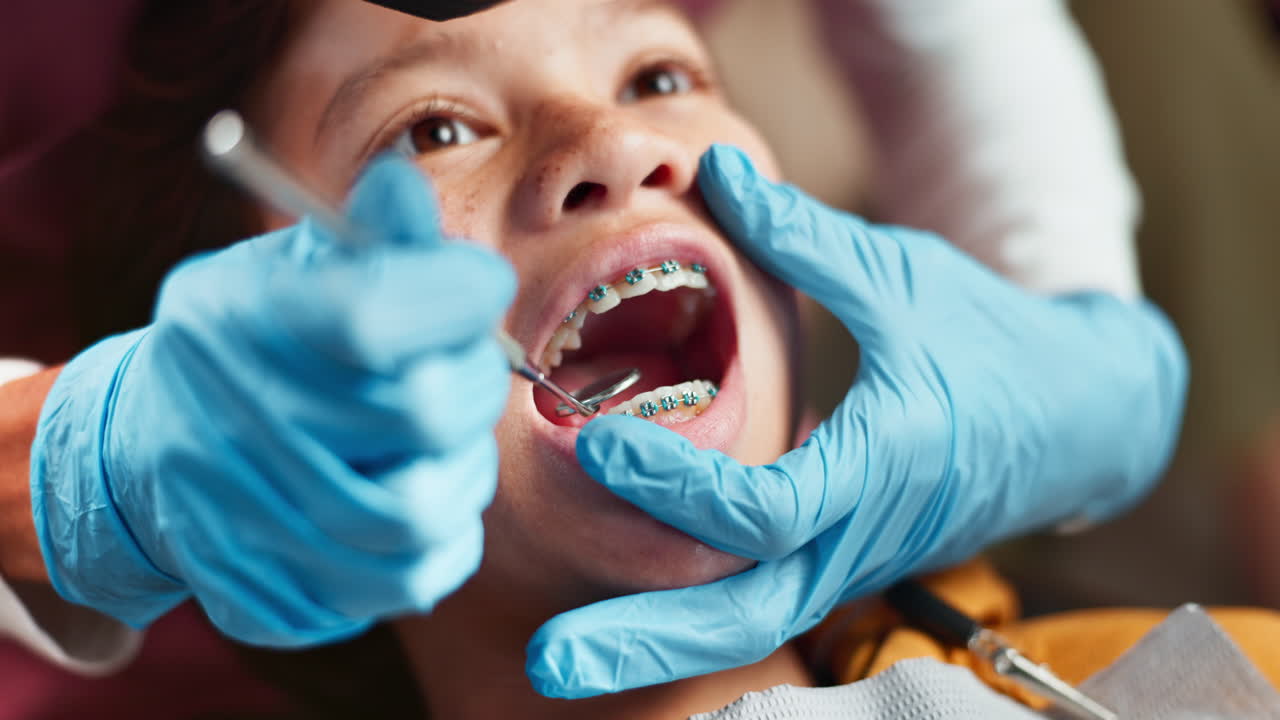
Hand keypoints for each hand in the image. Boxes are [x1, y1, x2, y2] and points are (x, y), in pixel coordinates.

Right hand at [30, 155, 514, 646]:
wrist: (147, 446)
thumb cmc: (253, 340)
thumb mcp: (290, 265)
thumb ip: (363, 235)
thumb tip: (404, 187)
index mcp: (236, 325)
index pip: (371, 316)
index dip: (456, 295)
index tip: (479, 286)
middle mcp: (233, 427)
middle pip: (422, 414)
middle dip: (473, 381)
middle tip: (466, 366)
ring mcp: (245, 523)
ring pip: (423, 513)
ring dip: (464, 468)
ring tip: (447, 439)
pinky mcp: (272, 594)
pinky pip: (410, 583)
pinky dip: (445, 539)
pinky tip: (424, 492)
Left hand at [526, 144, 1187, 695]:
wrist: (1082, 414)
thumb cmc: (991, 338)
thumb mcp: (900, 275)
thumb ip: (801, 234)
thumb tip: (713, 168)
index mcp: (885, 460)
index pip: (767, 511)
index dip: (678, 486)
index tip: (598, 442)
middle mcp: (865, 532)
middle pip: (748, 613)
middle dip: (646, 640)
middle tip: (549, 661)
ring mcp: (855, 559)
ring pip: (750, 621)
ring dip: (655, 643)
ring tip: (561, 662)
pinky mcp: (843, 559)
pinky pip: (761, 599)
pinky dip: (690, 614)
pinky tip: (624, 617)